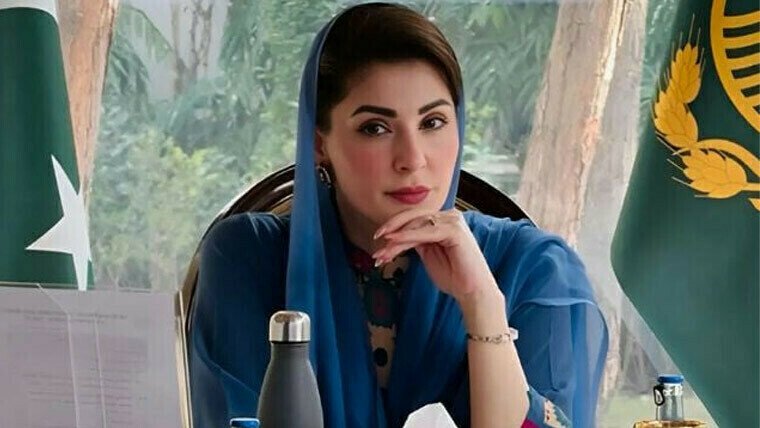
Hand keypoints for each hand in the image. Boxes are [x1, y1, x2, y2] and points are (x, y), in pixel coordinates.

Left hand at [372, 209, 498, 302]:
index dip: (395, 226)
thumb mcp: (427, 254)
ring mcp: (453, 221)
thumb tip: (392, 238)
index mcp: (443, 220)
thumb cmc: (453, 276)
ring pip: (417, 225)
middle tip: (376, 238)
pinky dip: (407, 236)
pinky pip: (425, 232)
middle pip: (414, 217)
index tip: (378, 239)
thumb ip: (415, 242)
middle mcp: (449, 216)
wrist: (472, 292)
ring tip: (383, 250)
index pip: (414, 219)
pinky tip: (394, 242)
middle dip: (392, 228)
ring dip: (397, 237)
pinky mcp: (455, 230)